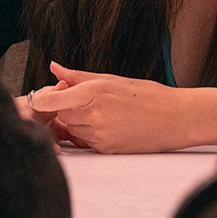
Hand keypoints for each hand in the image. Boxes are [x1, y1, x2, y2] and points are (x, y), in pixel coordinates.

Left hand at [31, 62, 216, 153]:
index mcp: (95, 92)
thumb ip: (79, 77)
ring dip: (78, 122)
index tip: (41, 97)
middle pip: (60, 114)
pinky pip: (86, 142)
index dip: (40, 99)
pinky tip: (109, 126)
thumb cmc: (148, 96)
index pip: (51, 100)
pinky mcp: (107, 150)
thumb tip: (55, 67)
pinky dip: (90, 135)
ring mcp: (100, 135)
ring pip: (72, 129)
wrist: (176, 119)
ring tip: (102, 114)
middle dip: (66, 108)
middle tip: (83, 101)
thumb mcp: (113, 80)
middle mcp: (95, 114)